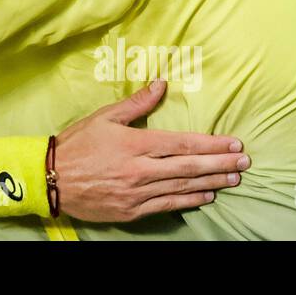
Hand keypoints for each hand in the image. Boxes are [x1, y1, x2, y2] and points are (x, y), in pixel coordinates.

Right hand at [53, 80, 248, 221]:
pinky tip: (207, 195)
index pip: (183, 143)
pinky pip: (168, 205)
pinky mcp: (132, 210)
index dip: (212, 144)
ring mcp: (137, 192)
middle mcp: (140, 170)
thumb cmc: (76, 144)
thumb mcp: (104, 117)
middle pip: (190, 166)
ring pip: (183, 187)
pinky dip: (190, 200)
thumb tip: (161, 84)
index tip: (234, 144)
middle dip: (221, 164)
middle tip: (245, 162)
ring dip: (212, 182)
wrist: (50, 179)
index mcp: (134, 143)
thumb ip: (136, 103)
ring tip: (235, 179)